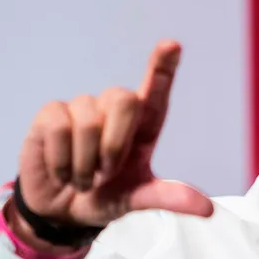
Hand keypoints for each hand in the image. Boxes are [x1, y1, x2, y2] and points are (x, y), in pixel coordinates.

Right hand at [14, 40, 212, 239]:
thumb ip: (169, 198)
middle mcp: (114, 109)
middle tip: (106, 175)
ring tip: (83, 179)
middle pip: (123, 99)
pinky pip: (59, 128)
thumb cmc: (105, 197)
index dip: (163, 66)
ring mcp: (82, 108)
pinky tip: (62, 172)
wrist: (61, 213)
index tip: (172, 46)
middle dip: (114, 144)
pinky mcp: (51, 114)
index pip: (156, 89)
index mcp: (142, 125)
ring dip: (85, 163)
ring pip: (88, 120)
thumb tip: (207, 209)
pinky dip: (62, 161)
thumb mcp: (137, 200)